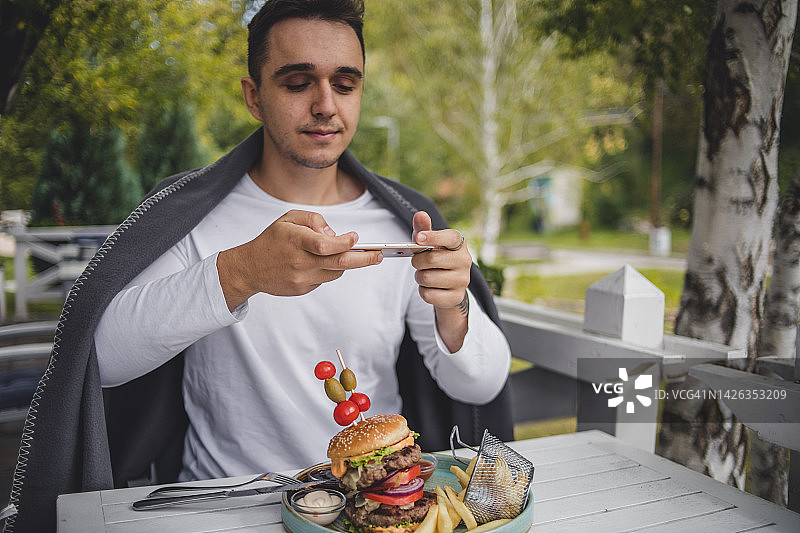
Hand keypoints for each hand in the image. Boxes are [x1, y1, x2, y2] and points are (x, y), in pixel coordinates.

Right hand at [217, 210, 381, 308]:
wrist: (250, 268)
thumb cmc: (272, 240)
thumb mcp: (288, 219)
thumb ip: (313, 219)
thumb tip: (334, 233)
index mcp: (296, 240)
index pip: (326, 244)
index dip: (346, 242)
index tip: (356, 237)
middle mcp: (299, 261)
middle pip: (340, 263)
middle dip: (365, 259)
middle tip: (379, 255)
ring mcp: (301, 278)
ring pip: (335, 272)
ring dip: (347, 263)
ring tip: (354, 254)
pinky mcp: (302, 289)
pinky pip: (324, 279)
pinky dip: (329, 269)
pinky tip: (323, 262)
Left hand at [411, 211, 470, 350]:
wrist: (449, 286)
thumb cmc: (437, 258)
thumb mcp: (428, 243)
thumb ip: (423, 229)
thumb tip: (420, 214)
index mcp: (459, 244)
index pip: (449, 237)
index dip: (432, 237)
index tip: (417, 239)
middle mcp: (465, 261)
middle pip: (431, 260)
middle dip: (417, 262)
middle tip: (418, 263)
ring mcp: (463, 280)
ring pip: (427, 278)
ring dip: (419, 277)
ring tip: (425, 274)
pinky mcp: (456, 297)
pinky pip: (428, 294)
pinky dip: (423, 291)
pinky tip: (430, 287)